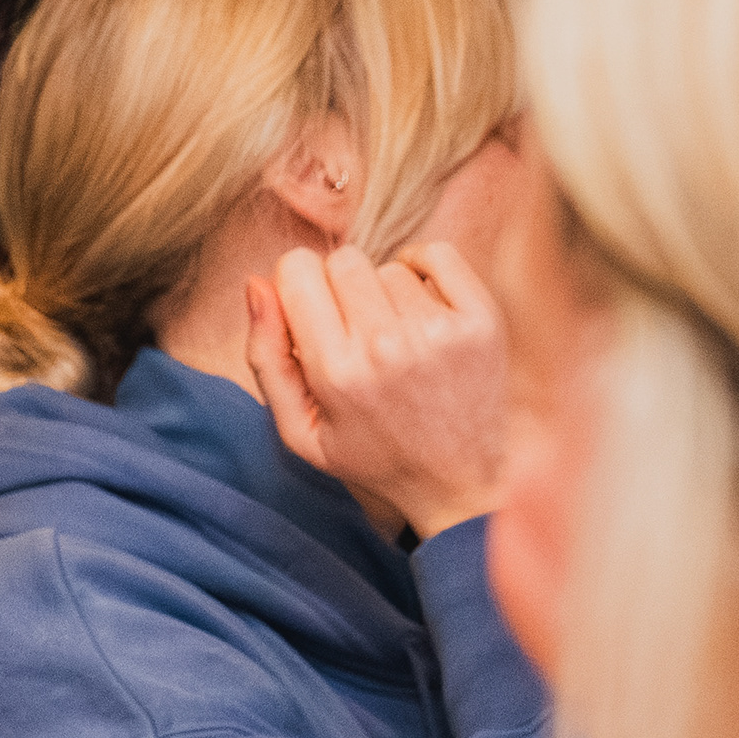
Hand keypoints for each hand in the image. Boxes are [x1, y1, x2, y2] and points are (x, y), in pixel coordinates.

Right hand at [246, 239, 513, 539]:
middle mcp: (387, 346)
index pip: (297, 268)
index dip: (297, 286)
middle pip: (342, 260)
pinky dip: (424, 270)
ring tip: (396, 341)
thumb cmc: (373, 456)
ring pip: (388, 267)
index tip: (312, 316)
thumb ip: (266, 356)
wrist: (461, 482)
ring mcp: (439, 331)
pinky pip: (437, 255)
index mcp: (336, 371)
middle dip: (339, 289)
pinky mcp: (481, 320)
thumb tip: (257, 282)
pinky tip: (421, 307)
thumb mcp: (300, 430)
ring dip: (385, 294)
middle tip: (355, 333)